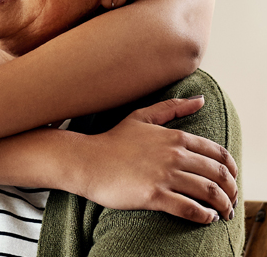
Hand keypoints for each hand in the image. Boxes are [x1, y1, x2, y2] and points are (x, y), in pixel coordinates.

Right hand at [77, 96, 237, 223]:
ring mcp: (164, 175)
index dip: (231, 169)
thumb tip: (201, 99)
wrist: (86, 161)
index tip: (231, 180)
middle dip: (231, 190)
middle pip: (218, 174)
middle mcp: (174, 155)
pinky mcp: (154, 195)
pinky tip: (207, 218)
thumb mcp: (141, 117)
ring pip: (209, 192)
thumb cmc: (112, 141)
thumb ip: (172, 108)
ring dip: (223, 205)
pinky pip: (190, 208)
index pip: (217, 153)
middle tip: (231, 200)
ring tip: (223, 212)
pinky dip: (204, 216)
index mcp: (175, 137)